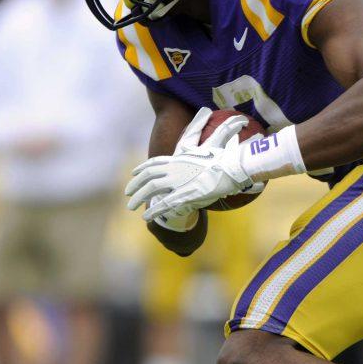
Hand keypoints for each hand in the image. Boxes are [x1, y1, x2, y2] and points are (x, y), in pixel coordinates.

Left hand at [124, 108, 255, 220]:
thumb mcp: (212, 152)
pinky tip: (146, 217)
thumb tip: (206, 145)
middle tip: (127, 192)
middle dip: (135, 184)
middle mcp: (175, 168)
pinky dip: (154, 211)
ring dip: (139, 198)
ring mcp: (179, 181)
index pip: (155, 163)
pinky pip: (165, 204)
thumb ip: (203, 154)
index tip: (134, 173)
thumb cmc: (227, 159)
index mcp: (180, 159)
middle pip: (148, 176)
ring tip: (131, 206)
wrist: (234, 167)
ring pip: (151, 190)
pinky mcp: (186, 194)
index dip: (142, 168)